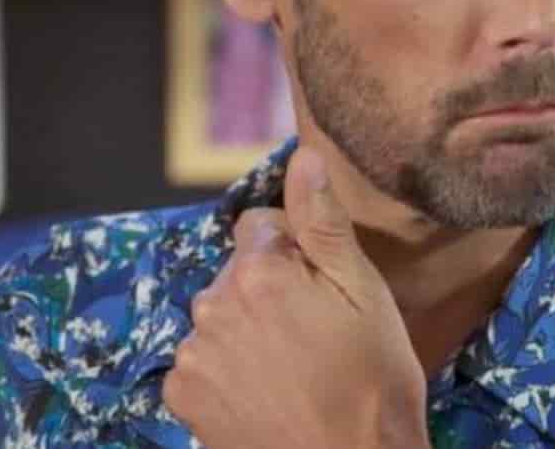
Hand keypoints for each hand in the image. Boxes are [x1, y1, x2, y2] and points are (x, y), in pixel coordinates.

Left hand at [164, 146, 430, 448]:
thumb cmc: (372, 381)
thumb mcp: (364, 294)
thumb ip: (324, 222)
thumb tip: (303, 157)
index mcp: (259, 272)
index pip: (261, 227)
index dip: (296, 252)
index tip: (322, 289)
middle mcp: (212, 304)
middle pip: (238, 273)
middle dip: (269, 290)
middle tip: (315, 334)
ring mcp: (192, 355)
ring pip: (220, 317)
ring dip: (246, 330)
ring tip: (292, 369)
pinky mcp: (182, 397)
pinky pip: (201, 361)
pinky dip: (226, 370)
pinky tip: (263, 393)